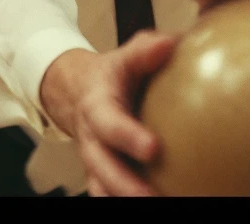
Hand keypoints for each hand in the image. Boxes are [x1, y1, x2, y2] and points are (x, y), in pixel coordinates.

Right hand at [39, 32, 176, 195]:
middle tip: (152, 197)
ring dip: (124, 198)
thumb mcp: (125, 56)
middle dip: (125, 185)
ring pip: (102, 187)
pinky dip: (125, 200)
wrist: (79, 91)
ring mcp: (95, 162)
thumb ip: (146, 50)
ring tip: (157, 205)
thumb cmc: (113, 74)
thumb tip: (170, 44)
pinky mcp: (103, 177)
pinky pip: (108, 194)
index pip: (110, 123)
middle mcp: (92, 139)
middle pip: (103, 167)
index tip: (153, 148)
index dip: (128, 136)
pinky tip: (157, 202)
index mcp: (97, 107)